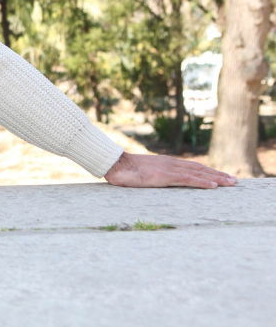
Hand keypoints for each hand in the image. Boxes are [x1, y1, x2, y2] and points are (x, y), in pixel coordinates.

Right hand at [104, 152, 237, 188]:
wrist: (115, 165)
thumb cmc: (124, 171)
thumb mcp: (142, 174)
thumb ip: (152, 176)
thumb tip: (154, 182)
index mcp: (166, 163)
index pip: (192, 167)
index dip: (207, 172)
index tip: (220, 177)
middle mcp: (171, 164)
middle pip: (199, 169)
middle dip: (217, 175)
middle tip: (234, 181)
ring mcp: (169, 169)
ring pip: (198, 173)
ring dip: (216, 178)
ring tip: (230, 183)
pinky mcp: (166, 176)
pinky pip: (188, 179)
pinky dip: (202, 182)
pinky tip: (213, 186)